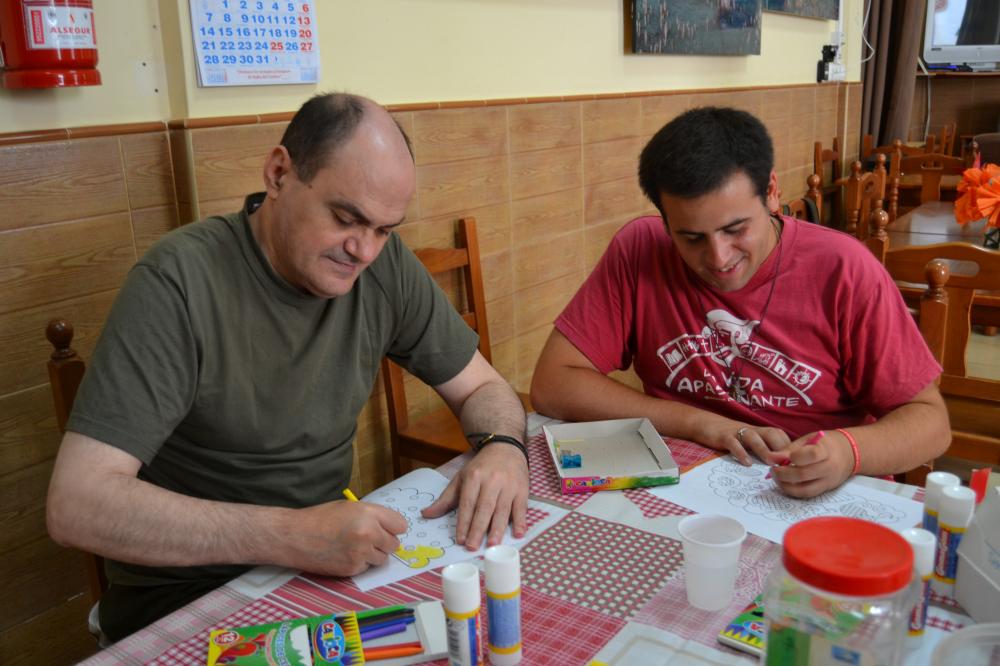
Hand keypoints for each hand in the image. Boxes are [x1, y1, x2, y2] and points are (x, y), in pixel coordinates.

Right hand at [284, 500, 407, 575]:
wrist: (294, 536)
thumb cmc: (320, 518)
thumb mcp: (349, 508)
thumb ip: (372, 516)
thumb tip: (392, 528)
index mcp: (369, 514)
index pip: (400, 525)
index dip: (393, 527)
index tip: (387, 529)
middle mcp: (368, 533)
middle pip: (394, 544)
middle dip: (384, 543)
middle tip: (369, 539)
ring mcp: (361, 553)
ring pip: (382, 558)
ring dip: (373, 555)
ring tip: (353, 546)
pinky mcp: (352, 569)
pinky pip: (367, 568)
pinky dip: (359, 563)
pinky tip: (344, 555)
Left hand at [421, 441, 529, 550]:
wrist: (505, 448)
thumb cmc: (481, 467)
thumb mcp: (461, 478)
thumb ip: (446, 499)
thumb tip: (426, 514)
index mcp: (474, 477)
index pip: (467, 503)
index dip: (464, 522)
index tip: (460, 539)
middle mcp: (492, 480)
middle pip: (484, 508)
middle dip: (478, 529)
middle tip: (473, 547)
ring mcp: (509, 485)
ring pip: (503, 509)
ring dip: (498, 528)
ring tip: (493, 544)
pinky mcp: (523, 489)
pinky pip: (521, 507)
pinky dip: (520, 521)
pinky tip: (518, 534)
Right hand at [698, 420, 791, 465]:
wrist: (706, 424)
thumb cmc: (734, 438)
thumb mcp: (752, 442)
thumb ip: (766, 451)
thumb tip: (785, 468)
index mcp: (762, 432)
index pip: (782, 437)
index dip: (791, 450)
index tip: (797, 464)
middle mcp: (753, 430)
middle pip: (772, 434)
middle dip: (782, 448)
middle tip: (788, 465)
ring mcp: (738, 432)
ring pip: (754, 438)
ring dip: (764, 450)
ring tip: (771, 463)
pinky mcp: (724, 436)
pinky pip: (733, 443)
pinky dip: (741, 452)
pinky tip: (746, 463)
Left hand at [770, 430, 854, 497]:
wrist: (849, 453)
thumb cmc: (824, 444)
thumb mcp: (808, 439)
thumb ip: (790, 449)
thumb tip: (772, 458)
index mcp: (825, 450)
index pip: (811, 455)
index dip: (793, 457)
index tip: (781, 456)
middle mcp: (829, 467)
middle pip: (804, 474)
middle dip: (783, 474)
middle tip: (772, 470)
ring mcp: (829, 480)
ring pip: (805, 489)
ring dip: (786, 486)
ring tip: (776, 478)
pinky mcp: (827, 489)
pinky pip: (808, 494)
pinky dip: (794, 491)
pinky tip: (785, 484)